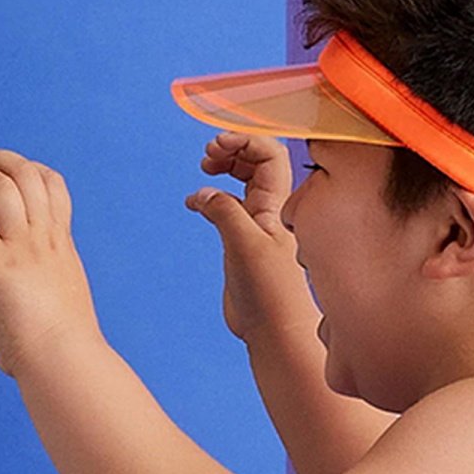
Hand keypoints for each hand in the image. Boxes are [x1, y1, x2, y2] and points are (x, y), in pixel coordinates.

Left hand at [0, 150, 101, 376]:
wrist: (67, 367)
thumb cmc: (63, 351)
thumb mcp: (60, 299)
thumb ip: (42, 284)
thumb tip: (25, 299)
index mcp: (59, 245)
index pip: (49, 181)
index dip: (21, 169)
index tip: (0, 186)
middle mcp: (43, 239)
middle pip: (21, 170)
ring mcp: (22, 252)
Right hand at [184, 133, 317, 342]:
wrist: (275, 333)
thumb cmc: (271, 293)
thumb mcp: (244, 243)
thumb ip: (224, 210)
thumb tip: (203, 194)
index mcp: (279, 206)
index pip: (270, 153)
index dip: (245, 140)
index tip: (217, 146)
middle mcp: (270, 211)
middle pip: (255, 160)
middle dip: (232, 148)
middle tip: (208, 156)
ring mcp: (256, 225)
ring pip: (241, 181)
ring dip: (223, 168)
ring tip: (204, 169)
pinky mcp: (242, 243)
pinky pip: (227, 206)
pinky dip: (210, 196)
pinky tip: (194, 204)